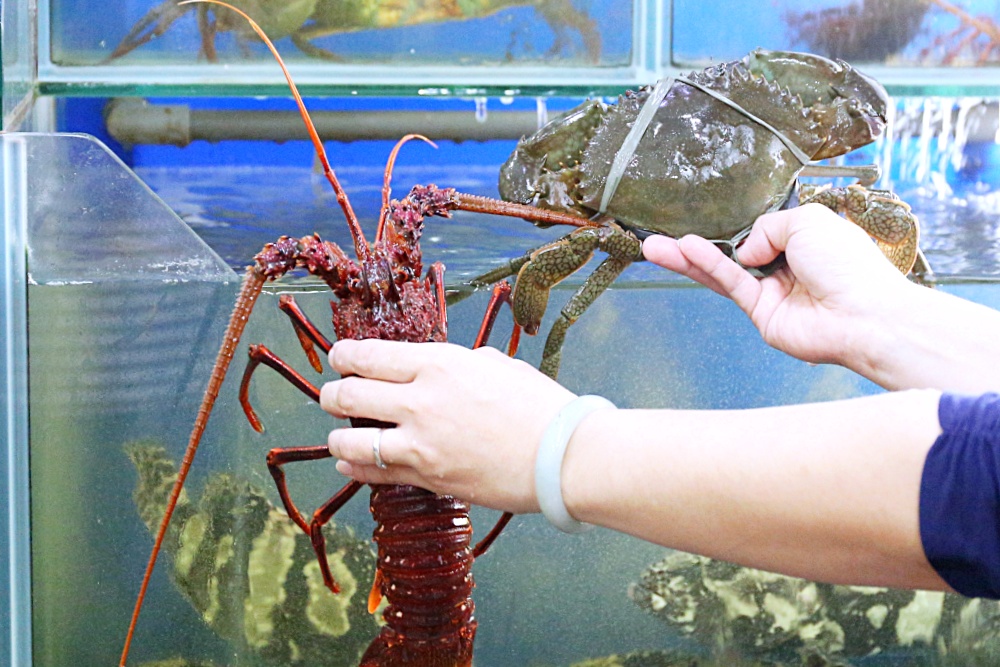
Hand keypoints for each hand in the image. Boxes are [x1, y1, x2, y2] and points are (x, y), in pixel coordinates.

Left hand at [320, 339, 576, 512]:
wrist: (562, 456)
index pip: (369, 356)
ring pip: (351, 441)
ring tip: (336, 437)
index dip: (344, 356)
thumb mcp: (496, 365)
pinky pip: (375, 473)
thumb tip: (437, 371)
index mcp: (439, 363)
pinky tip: (348, 464)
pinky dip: (355, 468)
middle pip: (349, 395)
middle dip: (332, 394)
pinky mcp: (428, 478)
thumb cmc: (539, 406)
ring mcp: (421, 443)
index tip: (338, 358)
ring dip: (336, 438)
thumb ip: (458, 365)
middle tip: (331, 395)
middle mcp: (420, 400)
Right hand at [642, 203, 913, 366]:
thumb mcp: (808, 221)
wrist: (865, 315)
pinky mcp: (761, 315)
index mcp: (804, 242)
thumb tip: (744, 250)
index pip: (761, 230)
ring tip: (654, 247)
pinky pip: (730, 285)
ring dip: (688, 258)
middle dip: (696, 245)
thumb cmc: (850, 265)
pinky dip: (708, 266)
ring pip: (722, 271)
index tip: (707, 215)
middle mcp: (785, 267)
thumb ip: (767, 226)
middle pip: (732, 252)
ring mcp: (772, 293)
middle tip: (659, 236)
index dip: (736, 225)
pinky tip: (685, 251)